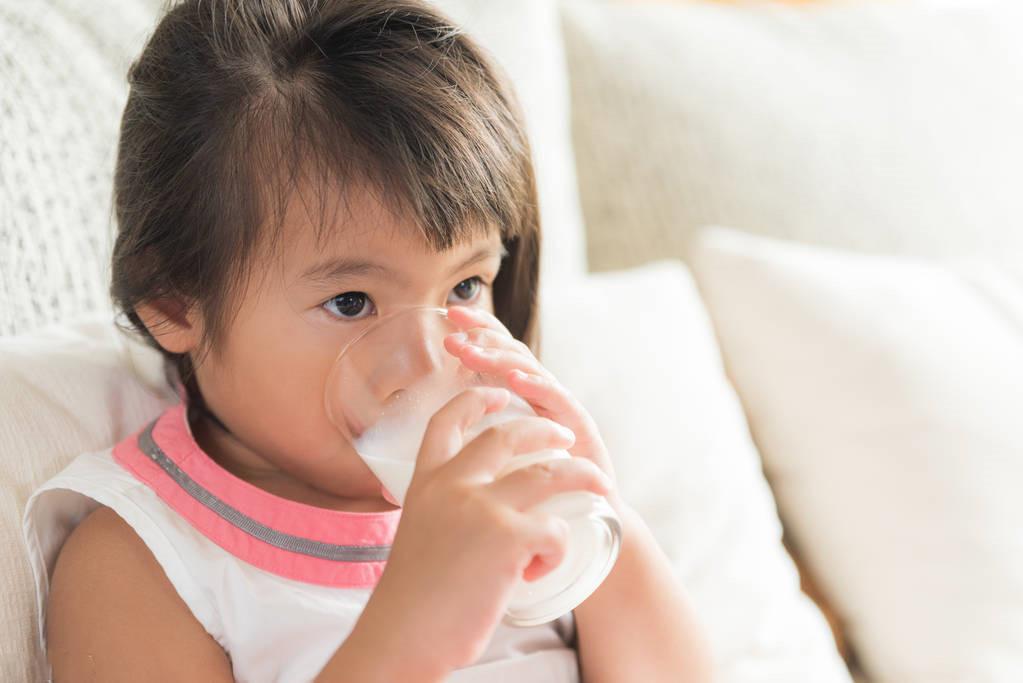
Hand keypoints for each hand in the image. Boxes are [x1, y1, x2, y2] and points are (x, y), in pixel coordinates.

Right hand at [353, 386, 612, 677]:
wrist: (402, 637)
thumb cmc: (412, 599)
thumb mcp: (420, 533)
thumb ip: (448, 510)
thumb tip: (489, 507)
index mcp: (425, 482)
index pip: (448, 421)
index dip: (477, 400)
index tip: (502, 394)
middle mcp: (451, 485)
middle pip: (508, 435)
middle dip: (545, 430)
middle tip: (566, 437)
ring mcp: (481, 508)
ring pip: (549, 473)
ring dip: (581, 475)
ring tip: (600, 484)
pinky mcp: (508, 538)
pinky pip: (554, 529)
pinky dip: (555, 549)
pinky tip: (537, 570)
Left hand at [443, 306, 625, 514]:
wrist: (583, 525)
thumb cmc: (536, 494)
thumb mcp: (496, 459)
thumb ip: (470, 440)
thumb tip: (408, 444)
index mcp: (523, 396)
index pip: (501, 351)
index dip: (479, 329)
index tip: (449, 314)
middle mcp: (544, 396)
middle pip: (515, 354)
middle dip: (483, 337)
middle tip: (453, 332)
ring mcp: (563, 410)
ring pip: (532, 372)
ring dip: (500, 359)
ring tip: (472, 353)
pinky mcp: (581, 429)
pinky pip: (558, 402)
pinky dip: (537, 387)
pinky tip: (516, 380)